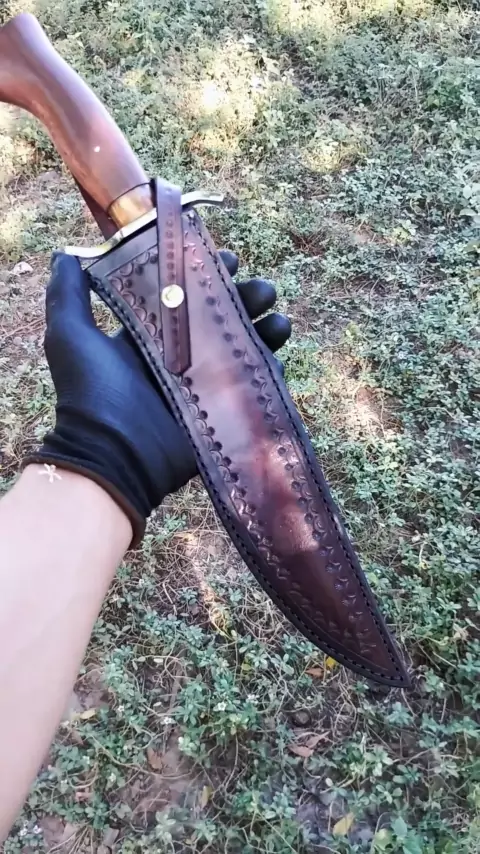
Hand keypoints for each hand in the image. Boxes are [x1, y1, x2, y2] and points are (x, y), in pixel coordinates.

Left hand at [25, 252, 290, 544]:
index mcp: (148, 335)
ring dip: (266, 331)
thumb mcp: (70, 336)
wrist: (111, 457)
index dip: (207, 275)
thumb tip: (65, 254)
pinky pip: (252, 387)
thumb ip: (67, 294)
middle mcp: (178, 356)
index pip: (184, 295)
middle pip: (221, 318)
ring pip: (243, 348)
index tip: (228, 258)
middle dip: (246, 298)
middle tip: (262, 289)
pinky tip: (278, 357)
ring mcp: (202, 384)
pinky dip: (268, 372)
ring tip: (278, 321)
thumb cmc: (90, 394)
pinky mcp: (220, 411)